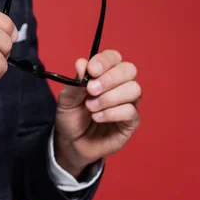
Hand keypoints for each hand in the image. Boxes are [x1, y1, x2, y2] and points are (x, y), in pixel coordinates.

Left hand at [54, 49, 141, 177]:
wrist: (71, 143)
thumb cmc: (71, 117)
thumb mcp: (66, 99)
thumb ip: (75, 82)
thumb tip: (82, 63)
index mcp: (104, 74)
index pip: (114, 57)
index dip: (105, 60)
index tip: (92, 70)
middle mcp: (119, 85)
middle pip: (129, 69)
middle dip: (109, 79)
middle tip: (91, 90)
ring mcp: (128, 103)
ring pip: (133, 89)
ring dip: (110, 97)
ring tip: (91, 107)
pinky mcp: (130, 122)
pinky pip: (131, 111)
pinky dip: (112, 113)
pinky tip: (98, 117)